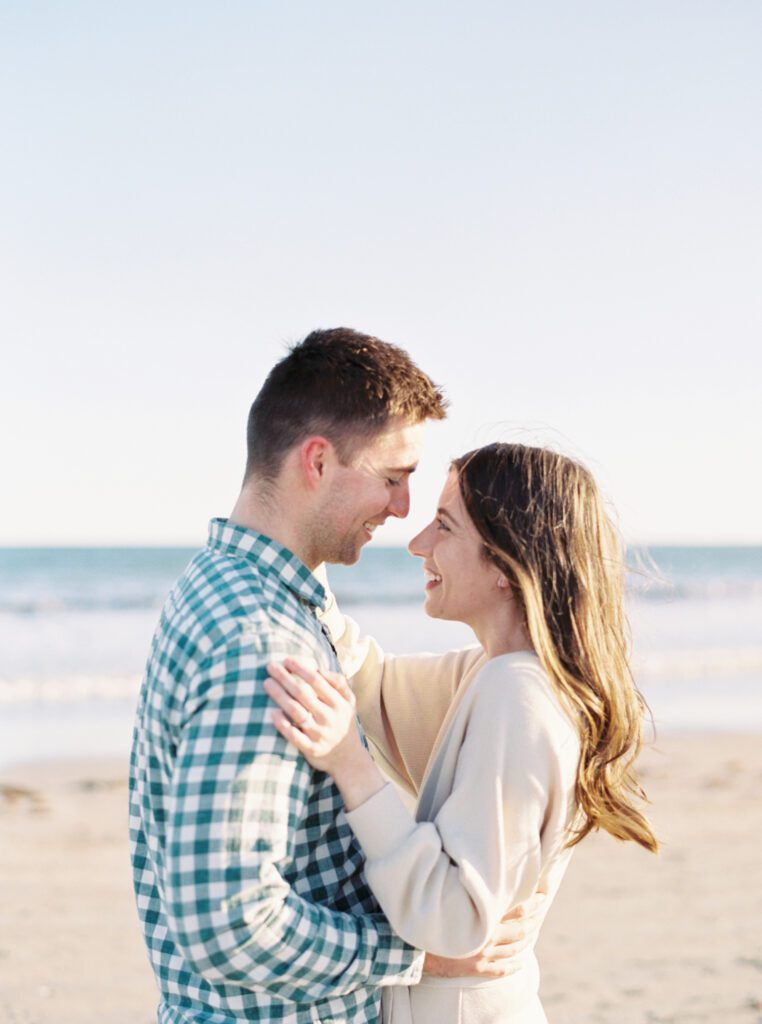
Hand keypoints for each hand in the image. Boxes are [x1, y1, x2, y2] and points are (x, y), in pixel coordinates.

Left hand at [264, 658, 361, 773]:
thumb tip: (319, 668)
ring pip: (297, 712)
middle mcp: (330, 717)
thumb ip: (339, 683)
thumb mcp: (349, 701)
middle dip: (286, 678)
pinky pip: (295, 737)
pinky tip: (272, 713)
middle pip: (304, 694)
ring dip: (280, 696)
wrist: (348, 759)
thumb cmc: (343, 722)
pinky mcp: (311, 749)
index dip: (301, 669)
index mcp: (339, 703)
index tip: (286, 660)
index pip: (317, 681)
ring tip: (267, 683)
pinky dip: (283, 725)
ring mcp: (320, 734)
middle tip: (270, 667)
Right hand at [422, 892, 547, 978]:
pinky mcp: (475, 969)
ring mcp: (483, 955)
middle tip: (543, 908)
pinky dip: (515, 965)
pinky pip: (503, 969)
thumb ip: (469, 887)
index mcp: (482, 917)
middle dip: (535, 919)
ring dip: (528, 940)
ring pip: (515, 949)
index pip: (517, 909)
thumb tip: (481, 868)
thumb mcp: (450, 896)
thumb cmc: (430, 914)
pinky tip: (521, 961)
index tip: (542, 894)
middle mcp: (487, 937)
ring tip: (535, 930)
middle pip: (521, 929)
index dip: (533, 902)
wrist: (412, 945)